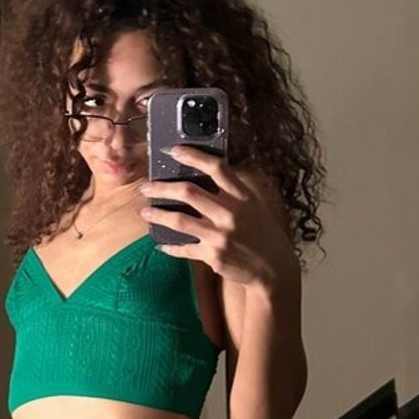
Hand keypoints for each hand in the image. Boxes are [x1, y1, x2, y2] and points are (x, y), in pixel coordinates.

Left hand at [138, 147, 295, 289]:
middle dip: (162, 187)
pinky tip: (160, 243)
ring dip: (158, 215)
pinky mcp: (212, 255)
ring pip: (179, 220)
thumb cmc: (262, 234)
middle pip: (188, 192)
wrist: (273, 268)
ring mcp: (220, 236)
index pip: (217, 168)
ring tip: (144, 212)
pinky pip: (184, 248)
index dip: (193, 156)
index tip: (174, 150)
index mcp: (242, 197)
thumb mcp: (254, 207)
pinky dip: (170, 246)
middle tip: (146, 187)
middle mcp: (230, 214)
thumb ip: (232, 192)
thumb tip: (204, 176)